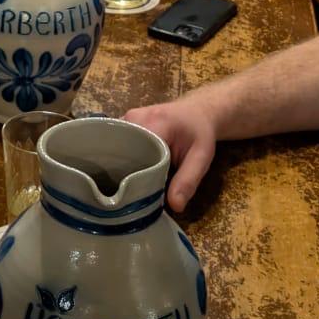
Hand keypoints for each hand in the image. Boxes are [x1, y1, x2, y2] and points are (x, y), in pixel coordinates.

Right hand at [123, 96, 217, 211]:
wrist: (197, 112)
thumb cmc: (200, 133)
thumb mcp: (201, 157)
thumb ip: (188, 180)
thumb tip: (175, 206)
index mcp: (154, 124)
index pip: (132, 152)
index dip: (132, 174)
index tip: (132, 195)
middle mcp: (134, 118)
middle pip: (120, 150)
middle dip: (123, 173)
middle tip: (126, 195)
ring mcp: (127, 119)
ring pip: (116, 147)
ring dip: (120, 166)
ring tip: (124, 187)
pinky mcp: (125, 123)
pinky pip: (117, 143)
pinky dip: (121, 158)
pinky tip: (126, 173)